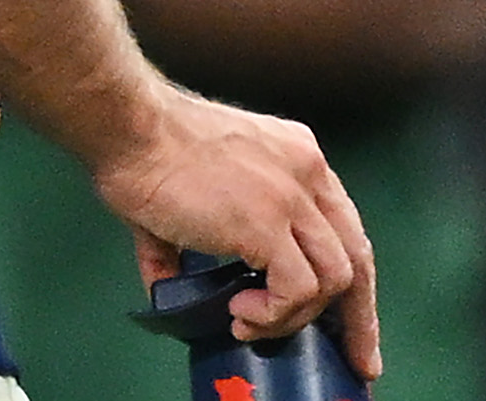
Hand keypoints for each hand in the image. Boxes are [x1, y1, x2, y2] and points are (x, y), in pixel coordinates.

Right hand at [91, 85, 380, 380]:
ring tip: (247, 318)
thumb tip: (169, 286)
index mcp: (296, 158)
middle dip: (358, 318)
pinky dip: (273, 313)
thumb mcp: (196, 184)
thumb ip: (194, 238)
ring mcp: (292, 198)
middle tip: (354, 358)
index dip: (350, 280)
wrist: (127, 127)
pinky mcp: (267, 225)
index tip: (350, 322)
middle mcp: (307, 173)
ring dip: (293, 314)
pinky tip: (239, 311)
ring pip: (333, 280)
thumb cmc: (143, 148)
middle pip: (357, 257)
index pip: (344, 227)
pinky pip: (296, 290)